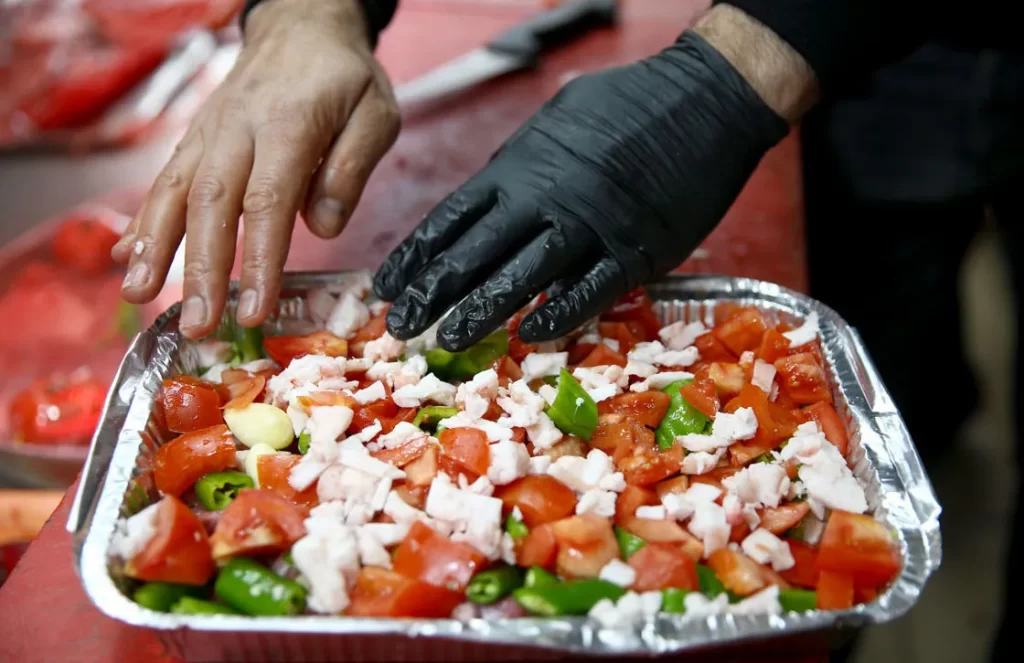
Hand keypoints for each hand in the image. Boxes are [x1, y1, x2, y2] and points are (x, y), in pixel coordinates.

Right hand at [113, 0, 399, 337]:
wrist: (301, 27)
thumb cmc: (342, 79)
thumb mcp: (374, 114)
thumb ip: (352, 167)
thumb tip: (326, 226)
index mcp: (289, 126)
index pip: (269, 201)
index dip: (260, 260)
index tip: (255, 309)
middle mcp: (238, 130)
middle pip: (212, 203)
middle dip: (200, 269)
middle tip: (196, 324)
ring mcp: (209, 134)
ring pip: (174, 191)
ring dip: (154, 247)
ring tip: (136, 293)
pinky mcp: (195, 139)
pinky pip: (164, 181)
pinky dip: (143, 221)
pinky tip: (126, 258)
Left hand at [374, 28, 789, 351]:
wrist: (708, 100)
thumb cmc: (631, 103)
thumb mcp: (557, 120)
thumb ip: (520, 164)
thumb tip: (490, 194)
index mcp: (521, 166)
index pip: (451, 219)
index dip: (416, 256)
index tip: (388, 286)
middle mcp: (546, 198)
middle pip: (474, 254)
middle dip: (433, 294)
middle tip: (401, 327)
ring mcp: (591, 225)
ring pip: (522, 277)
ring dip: (481, 311)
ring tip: (449, 340)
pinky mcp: (637, 249)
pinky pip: (590, 290)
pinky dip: (559, 315)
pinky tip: (530, 336)